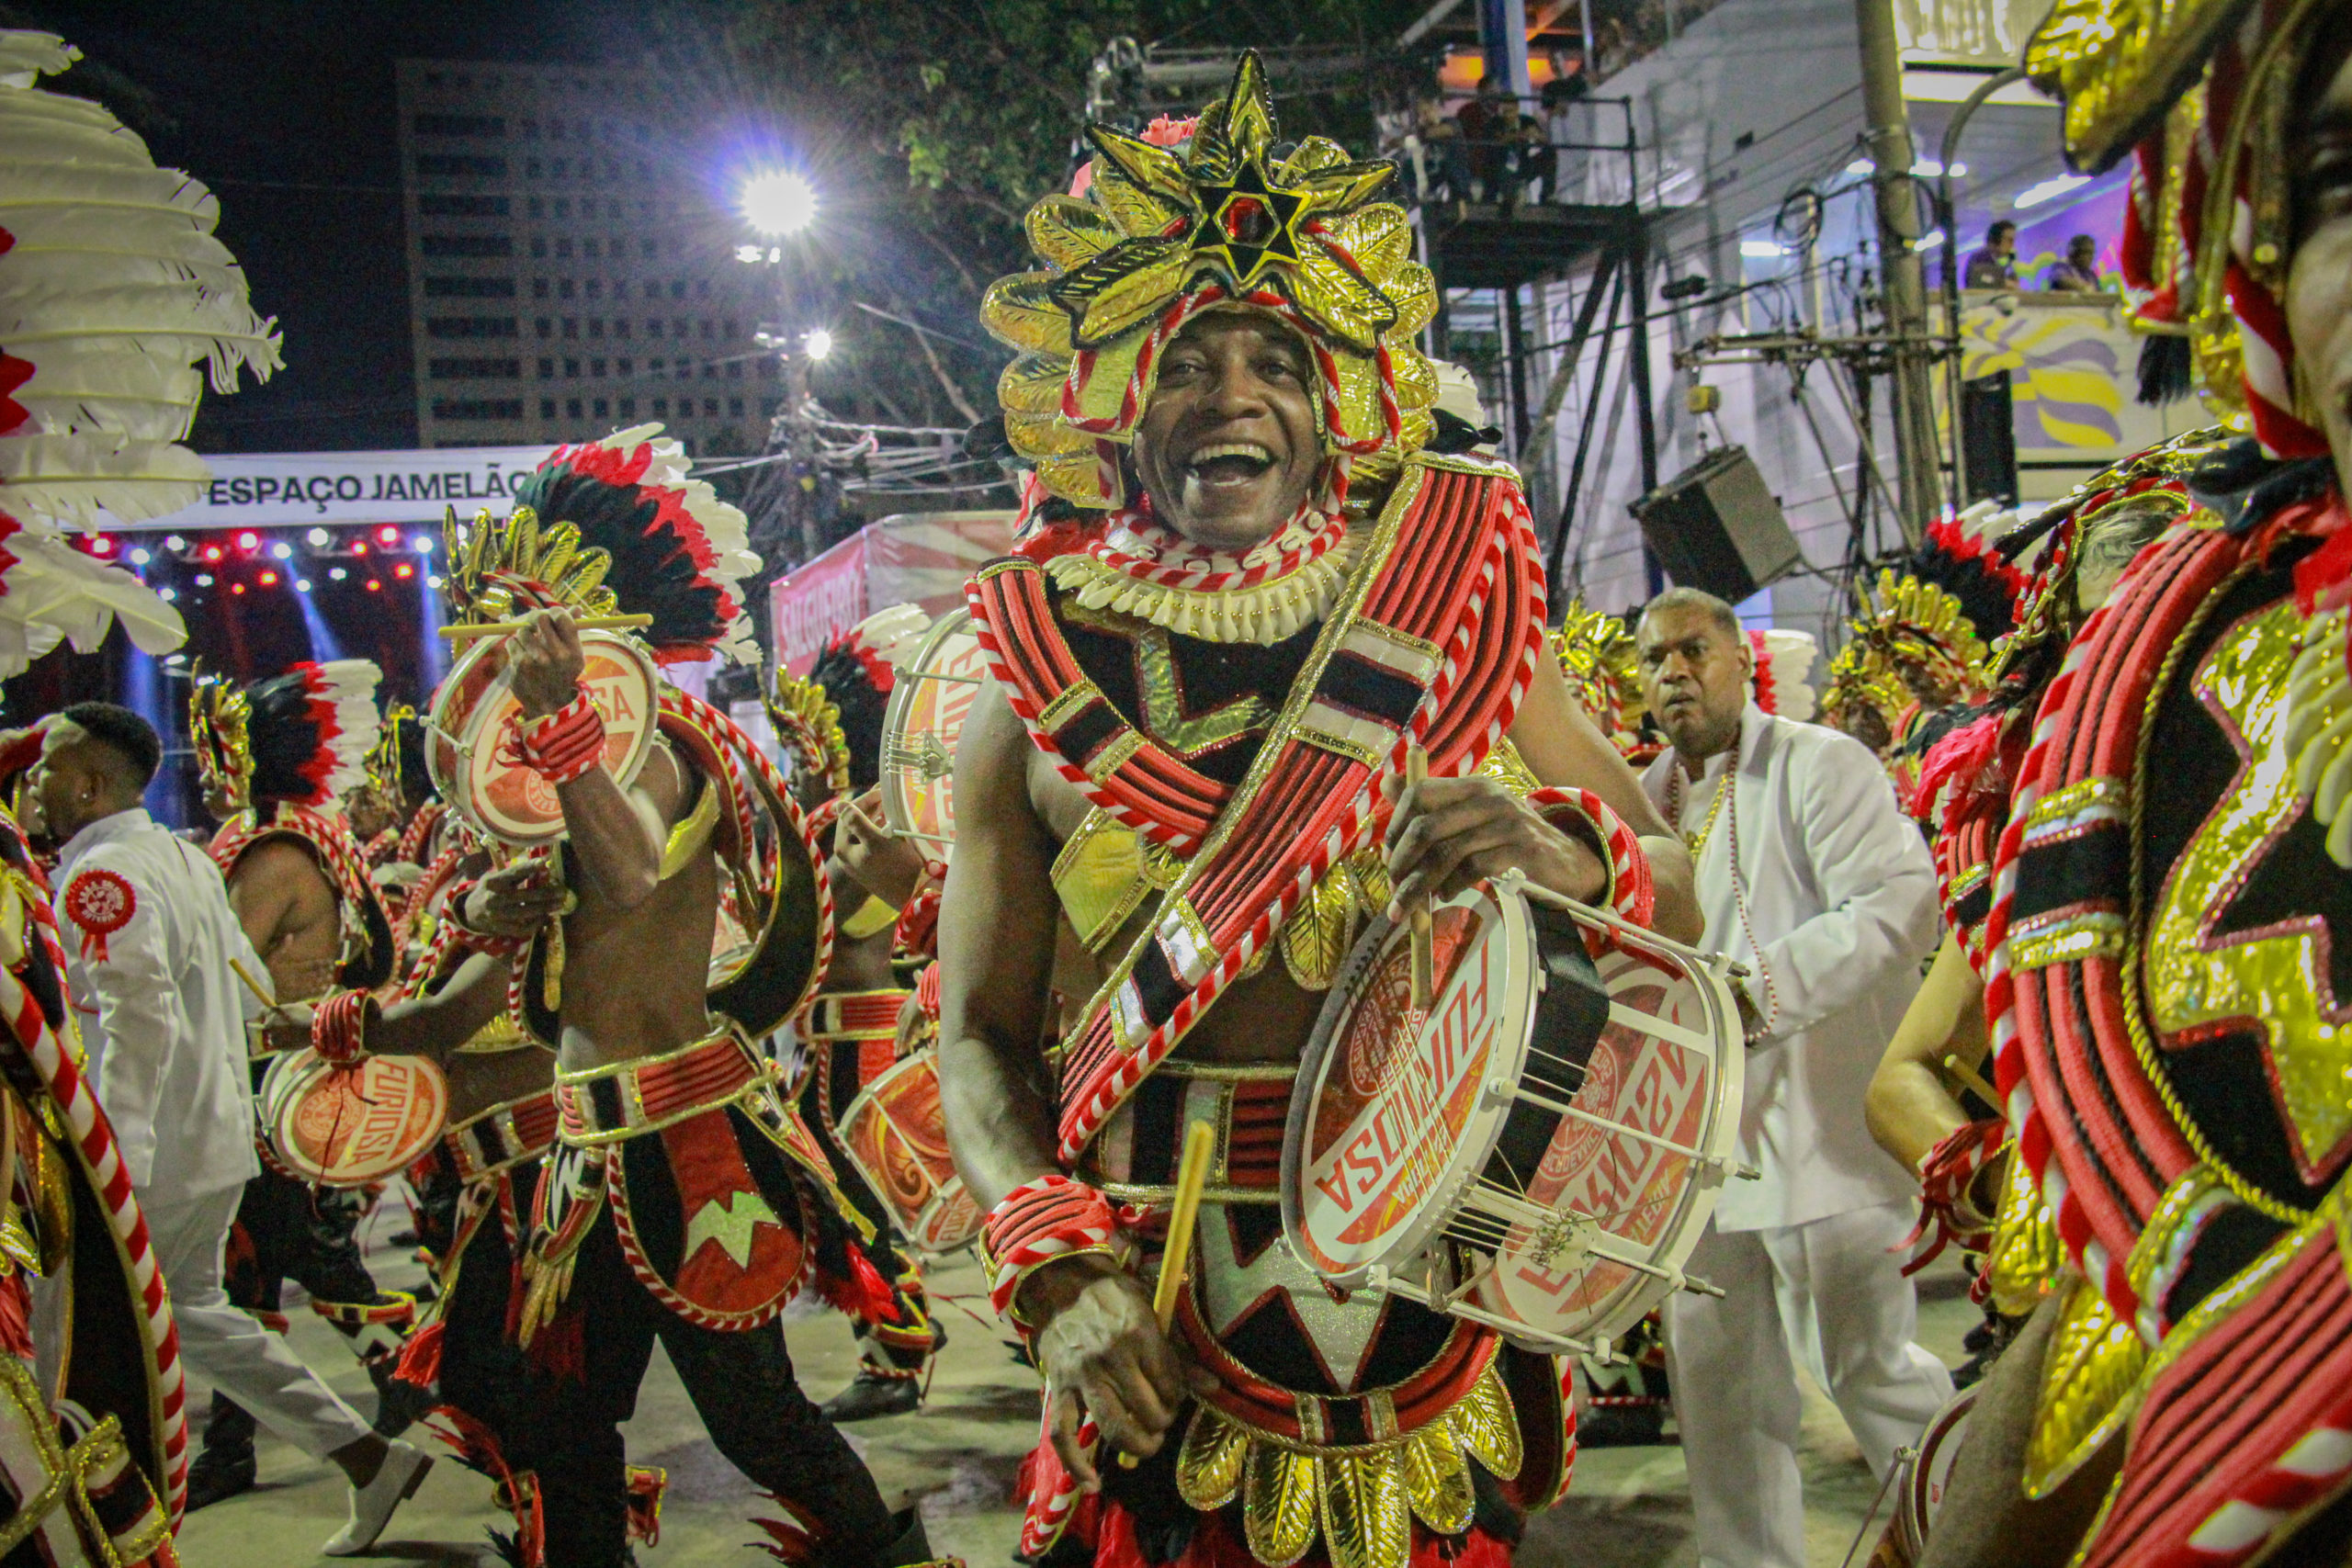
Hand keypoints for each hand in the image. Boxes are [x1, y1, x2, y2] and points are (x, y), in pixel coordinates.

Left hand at [258, 1002, 313, 1056]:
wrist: (314, 1030)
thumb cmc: (307, 1015)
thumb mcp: (298, 1006)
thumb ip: (287, 1008)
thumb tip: (286, 1010)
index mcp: (272, 1012)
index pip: (262, 1011)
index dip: (267, 1013)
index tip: (272, 1015)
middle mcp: (269, 1023)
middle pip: (267, 1024)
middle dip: (274, 1024)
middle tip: (285, 1026)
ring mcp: (272, 1035)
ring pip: (272, 1034)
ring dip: (277, 1034)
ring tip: (290, 1034)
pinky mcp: (277, 1045)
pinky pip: (275, 1043)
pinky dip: (281, 1042)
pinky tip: (290, 1040)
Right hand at [461, 862, 567, 936]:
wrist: (470, 913)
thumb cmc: (490, 890)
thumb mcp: (496, 877)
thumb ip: (515, 873)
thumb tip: (541, 865)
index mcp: (493, 882)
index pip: (514, 873)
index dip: (529, 868)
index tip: (544, 863)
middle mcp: (494, 898)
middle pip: (525, 895)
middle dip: (546, 893)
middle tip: (561, 892)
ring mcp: (497, 915)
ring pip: (526, 912)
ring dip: (545, 909)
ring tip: (558, 904)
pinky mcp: (501, 928)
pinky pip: (523, 928)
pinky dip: (536, 923)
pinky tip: (545, 917)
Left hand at [508, 608, 586, 718]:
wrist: (547, 705)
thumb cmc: (561, 675)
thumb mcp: (572, 655)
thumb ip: (571, 631)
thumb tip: (576, 608)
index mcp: (573, 650)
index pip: (561, 616)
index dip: (554, 612)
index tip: (550, 618)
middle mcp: (557, 654)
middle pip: (539, 618)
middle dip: (535, 621)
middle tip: (535, 628)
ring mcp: (537, 659)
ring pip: (522, 630)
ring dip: (523, 636)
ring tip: (529, 648)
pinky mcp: (519, 664)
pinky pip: (511, 642)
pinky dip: (514, 647)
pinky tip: (522, 656)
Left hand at [836, 790, 926, 909]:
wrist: (915, 894)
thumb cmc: (897, 866)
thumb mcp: (877, 840)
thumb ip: (857, 821)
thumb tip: (839, 804)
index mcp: (843, 848)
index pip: (848, 815)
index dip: (864, 800)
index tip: (882, 789)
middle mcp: (847, 857)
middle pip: (855, 823)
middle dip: (870, 807)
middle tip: (887, 793)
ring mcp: (859, 863)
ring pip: (864, 832)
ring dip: (876, 817)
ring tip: (891, 805)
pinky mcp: (872, 867)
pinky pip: (872, 842)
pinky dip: (881, 830)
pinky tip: (893, 824)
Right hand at [1023, 1256, 1212, 1489]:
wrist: (1060, 1284)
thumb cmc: (1111, 1297)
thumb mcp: (1150, 1311)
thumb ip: (1178, 1352)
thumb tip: (1212, 1385)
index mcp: (1137, 1333)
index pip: (1170, 1383)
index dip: (1178, 1397)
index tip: (1175, 1396)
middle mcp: (1110, 1357)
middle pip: (1146, 1410)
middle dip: (1161, 1423)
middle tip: (1162, 1420)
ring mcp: (1081, 1376)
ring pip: (1113, 1426)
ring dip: (1136, 1445)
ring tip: (1146, 1444)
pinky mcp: (1057, 1389)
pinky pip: (1063, 1434)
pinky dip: (1076, 1464)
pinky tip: (1092, 1483)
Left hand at [1381, 773, 1605, 912]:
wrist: (1567, 860)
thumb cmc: (1510, 840)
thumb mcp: (1473, 815)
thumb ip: (1431, 804)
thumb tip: (1386, 782)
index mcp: (1472, 786)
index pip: (1418, 793)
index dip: (1395, 825)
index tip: (1387, 856)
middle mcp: (1488, 798)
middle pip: (1426, 829)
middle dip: (1401, 863)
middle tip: (1393, 889)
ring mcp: (1507, 824)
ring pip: (1445, 854)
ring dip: (1418, 886)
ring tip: (1407, 906)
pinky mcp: (1521, 851)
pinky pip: (1473, 869)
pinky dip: (1451, 887)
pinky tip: (1445, 896)